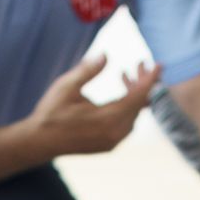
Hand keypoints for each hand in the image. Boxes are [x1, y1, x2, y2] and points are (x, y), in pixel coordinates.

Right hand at [26, 53, 161, 156]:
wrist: (40, 142)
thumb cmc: (51, 113)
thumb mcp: (67, 87)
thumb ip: (88, 71)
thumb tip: (106, 55)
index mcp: (108, 119)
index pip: (139, 96)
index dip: (150, 78)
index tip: (159, 64)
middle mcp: (115, 133)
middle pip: (140, 105)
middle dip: (143, 83)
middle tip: (139, 64)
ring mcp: (113, 141)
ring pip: (135, 115)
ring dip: (134, 94)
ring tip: (125, 75)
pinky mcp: (109, 144)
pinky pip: (127, 123)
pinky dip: (128, 107)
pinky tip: (120, 94)